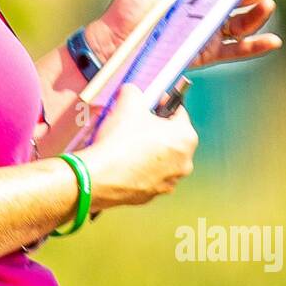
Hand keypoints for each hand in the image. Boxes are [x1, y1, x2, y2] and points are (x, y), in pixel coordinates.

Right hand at [82, 83, 198, 208]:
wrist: (100, 176)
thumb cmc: (119, 143)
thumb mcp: (128, 102)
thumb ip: (134, 91)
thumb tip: (131, 91)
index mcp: (185, 138)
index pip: (179, 111)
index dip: (162, 103)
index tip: (152, 102)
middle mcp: (183, 162)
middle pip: (172, 137)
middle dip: (156, 128)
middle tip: (137, 122)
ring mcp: (169, 181)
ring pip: (161, 158)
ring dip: (149, 149)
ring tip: (127, 142)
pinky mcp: (153, 194)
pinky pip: (149, 174)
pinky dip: (140, 167)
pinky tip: (123, 160)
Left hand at [85, 0, 280, 68]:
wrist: (116, 42)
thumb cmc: (130, 5)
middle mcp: (205, 6)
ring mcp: (208, 30)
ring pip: (243, 22)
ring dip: (260, 13)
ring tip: (267, 4)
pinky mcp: (207, 52)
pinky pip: (238, 50)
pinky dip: (257, 47)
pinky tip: (272, 40)